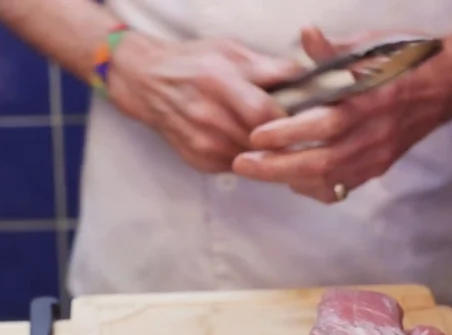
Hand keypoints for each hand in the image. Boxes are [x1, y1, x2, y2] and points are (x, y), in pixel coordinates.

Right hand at [107, 34, 300, 172]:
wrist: (147, 83)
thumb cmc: (193, 62)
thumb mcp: (229, 50)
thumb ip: (266, 66)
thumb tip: (304, 77)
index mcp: (217, 82)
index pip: (264, 112)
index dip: (288, 118)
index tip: (304, 117)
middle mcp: (207, 117)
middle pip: (261, 140)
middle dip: (284, 138)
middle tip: (298, 132)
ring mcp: (202, 144)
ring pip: (254, 158)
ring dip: (269, 152)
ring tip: (276, 138)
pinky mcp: (200, 162)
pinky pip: (239, 166)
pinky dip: (250, 157)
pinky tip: (249, 143)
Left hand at [232, 27, 451, 201]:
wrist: (449, 83)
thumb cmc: (407, 59)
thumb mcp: (374, 45)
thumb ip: (336, 50)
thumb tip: (306, 34)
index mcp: (376, 99)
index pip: (328, 123)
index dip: (291, 132)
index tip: (257, 134)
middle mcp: (378, 133)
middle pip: (323, 161)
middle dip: (278, 166)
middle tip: (242, 163)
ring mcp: (380, 155)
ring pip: (330, 179)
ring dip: (288, 179)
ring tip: (256, 171)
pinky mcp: (379, 166)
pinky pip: (342, 186)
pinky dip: (312, 187)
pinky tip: (290, 180)